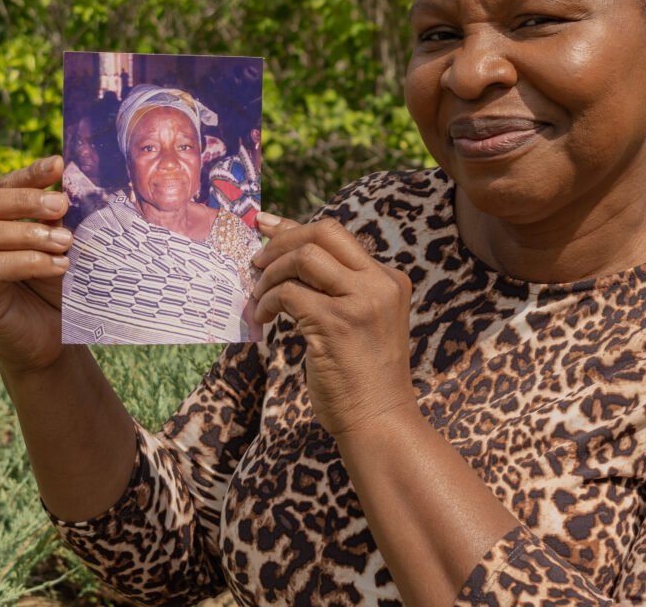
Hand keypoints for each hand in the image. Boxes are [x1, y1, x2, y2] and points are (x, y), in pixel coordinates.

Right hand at [0, 156, 72, 374]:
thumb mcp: (60, 239)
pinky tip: (59, 266)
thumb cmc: (56, 281)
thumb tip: (69, 183)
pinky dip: (30, 261)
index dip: (27, 174)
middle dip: (23, 199)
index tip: (59, 165)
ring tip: (66, 243)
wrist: (54, 333)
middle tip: (62, 205)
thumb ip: (57, 215)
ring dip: (29, 234)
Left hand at [253, 213, 415, 437]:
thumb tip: (288, 251)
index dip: (295, 227)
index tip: (265, 225)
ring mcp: (360, 302)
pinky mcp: (336, 323)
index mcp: (388, 279)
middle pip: (324, 232)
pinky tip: (262, 317)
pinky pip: (289, 293)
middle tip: (257, 260)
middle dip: (282, 239)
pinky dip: (268, 300)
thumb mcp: (361, 319)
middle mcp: (379, 283)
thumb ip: (336, 287)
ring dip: (272, 271)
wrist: (379, 420)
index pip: (337, 235)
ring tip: (259, 293)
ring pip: (305, 256)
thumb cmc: (362, 374)